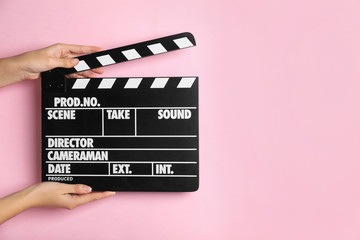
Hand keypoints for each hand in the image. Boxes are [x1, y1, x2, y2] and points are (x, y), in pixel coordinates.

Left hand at [0, 43, 103, 86]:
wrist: (23, 69)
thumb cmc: (33, 60)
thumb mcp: (51, 61)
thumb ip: (65, 63)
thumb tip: (77, 62)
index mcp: (61, 48)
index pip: (80, 48)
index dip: (91, 49)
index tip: (100, 50)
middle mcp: (62, 55)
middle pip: (81, 60)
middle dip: (91, 64)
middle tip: (100, 69)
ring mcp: (61, 62)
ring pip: (77, 68)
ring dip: (85, 72)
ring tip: (94, 75)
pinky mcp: (59, 70)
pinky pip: (71, 73)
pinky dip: (78, 76)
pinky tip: (85, 78)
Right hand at [0, 182, 114, 223]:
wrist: (30, 196)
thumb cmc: (43, 192)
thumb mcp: (61, 187)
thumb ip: (76, 187)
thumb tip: (89, 189)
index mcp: (73, 202)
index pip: (92, 197)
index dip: (103, 194)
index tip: (112, 192)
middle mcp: (72, 203)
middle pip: (89, 197)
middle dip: (100, 192)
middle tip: (110, 188)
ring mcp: (68, 201)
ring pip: (84, 196)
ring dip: (93, 191)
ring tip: (102, 187)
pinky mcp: (64, 198)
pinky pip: (77, 194)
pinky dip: (84, 190)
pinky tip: (87, 187)